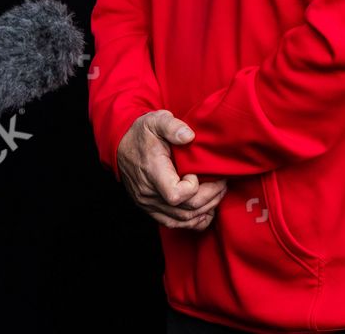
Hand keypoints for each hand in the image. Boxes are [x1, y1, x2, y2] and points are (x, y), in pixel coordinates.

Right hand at [115, 110, 226, 229]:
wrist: (121, 145)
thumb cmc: (142, 133)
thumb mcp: (156, 121)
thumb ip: (172, 126)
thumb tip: (189, 136)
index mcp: (152, 172)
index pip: (176, 195)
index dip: (194, 187)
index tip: (197, 172)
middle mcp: (149, 194)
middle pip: (185, 209)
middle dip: (210, 196)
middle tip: (222, 182)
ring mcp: (149, 204)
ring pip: (183, 220)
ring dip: (205, 209)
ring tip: (218, 192)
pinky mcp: (151, 209)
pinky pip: (174, 224)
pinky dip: (194, 221)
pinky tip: (207, 210)